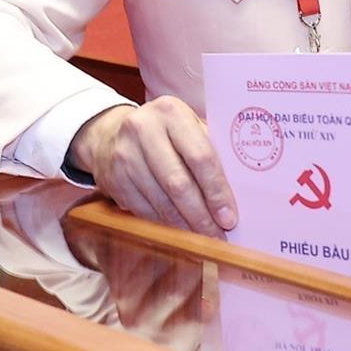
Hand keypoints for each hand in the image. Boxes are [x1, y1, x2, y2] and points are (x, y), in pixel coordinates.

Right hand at [68, 99, 236, 237]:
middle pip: (178, 183)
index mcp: (171, 112)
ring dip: (184, 226)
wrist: (111, 133)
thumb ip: (210, 151)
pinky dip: (164, 225)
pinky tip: (179, 232)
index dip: (217, 191)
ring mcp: (124, 154)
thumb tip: (239, 194)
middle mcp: (143, 129)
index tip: (229, 217)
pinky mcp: (112, 178)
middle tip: (218, 235)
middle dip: (201, 216)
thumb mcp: (187, 128)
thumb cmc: (165, 133)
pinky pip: (143, 210)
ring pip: (160, 202)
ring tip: (203, 238)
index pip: (200, 157)